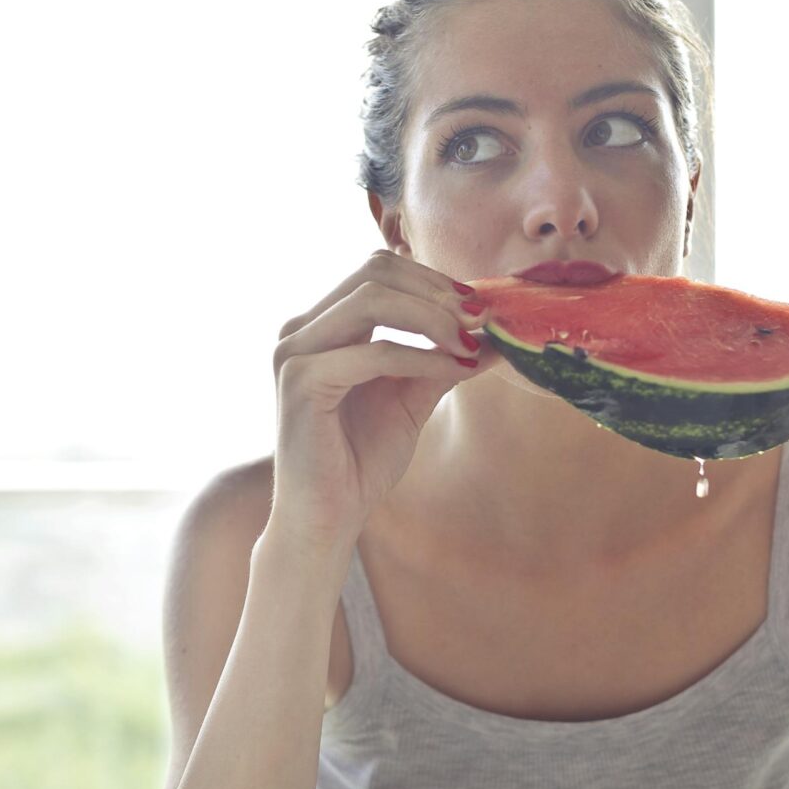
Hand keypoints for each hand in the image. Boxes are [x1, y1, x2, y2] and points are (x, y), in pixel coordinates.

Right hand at [269, 250, 503, 549]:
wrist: (327, 518)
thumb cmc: (360, 461)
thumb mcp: (412, 398)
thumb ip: (443, 360)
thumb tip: (494, 334)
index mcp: (322, 326)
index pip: (378, 269)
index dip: (432, 280)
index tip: (478, 306)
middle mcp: (301, 329)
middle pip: (375, 272)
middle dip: (435, 291)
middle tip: (479, 319)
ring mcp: (294, 352)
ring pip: (371, 299)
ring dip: (431, 317)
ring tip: (468, 342)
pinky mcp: (300, 381)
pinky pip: (374, 352)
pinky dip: (420, 357)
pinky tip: (452, 368)